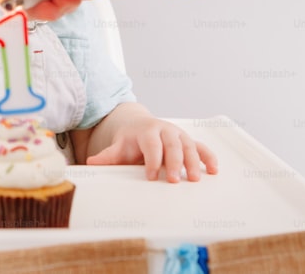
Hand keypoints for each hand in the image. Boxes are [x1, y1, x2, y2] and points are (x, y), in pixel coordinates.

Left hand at [87, 114, 218, 182]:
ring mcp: (179, 135)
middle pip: (172, 144)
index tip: (150, 176)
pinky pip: (202, 147)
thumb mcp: (118, 146)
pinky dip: (209, 157)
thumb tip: (91, 162)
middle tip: (174, 180)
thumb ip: (108, 156)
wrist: (139, 125)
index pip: (151, 144)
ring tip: (194, 179)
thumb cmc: (130, 140)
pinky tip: (213, 170)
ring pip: (189, 145)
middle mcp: (165, 130)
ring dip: (194, 162)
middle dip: (174, 162)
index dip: (152, 160)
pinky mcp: (189, 141)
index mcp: (147, 131)